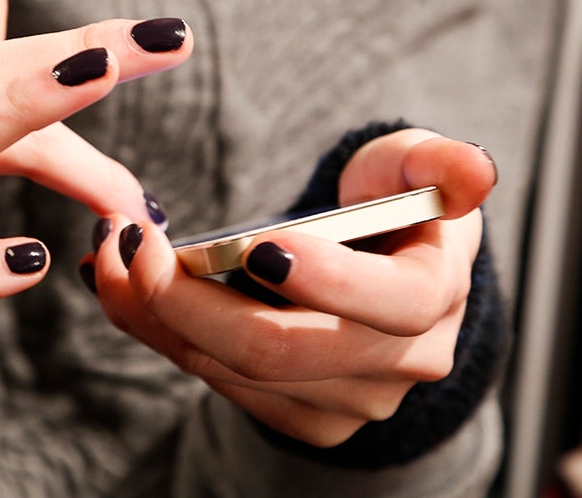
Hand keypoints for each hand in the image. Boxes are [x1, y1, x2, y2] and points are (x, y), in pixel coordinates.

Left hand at [87, 129, 496, 447]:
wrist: (377, 273)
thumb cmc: (388, 206)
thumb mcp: (411, 167)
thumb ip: (436, 163)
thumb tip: (473, 173)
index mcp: (432, 296)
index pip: (390, 303)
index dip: (324, 278)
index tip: (255, 244)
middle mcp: (395, 364)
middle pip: (280, 351)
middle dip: (189, 298)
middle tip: (131, 240)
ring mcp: (346, 402)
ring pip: (230, 372)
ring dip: (151, 313)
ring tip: (108, 252)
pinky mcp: (300, 418)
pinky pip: (215, 384)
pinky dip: (158, 334)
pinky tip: (122, 288)